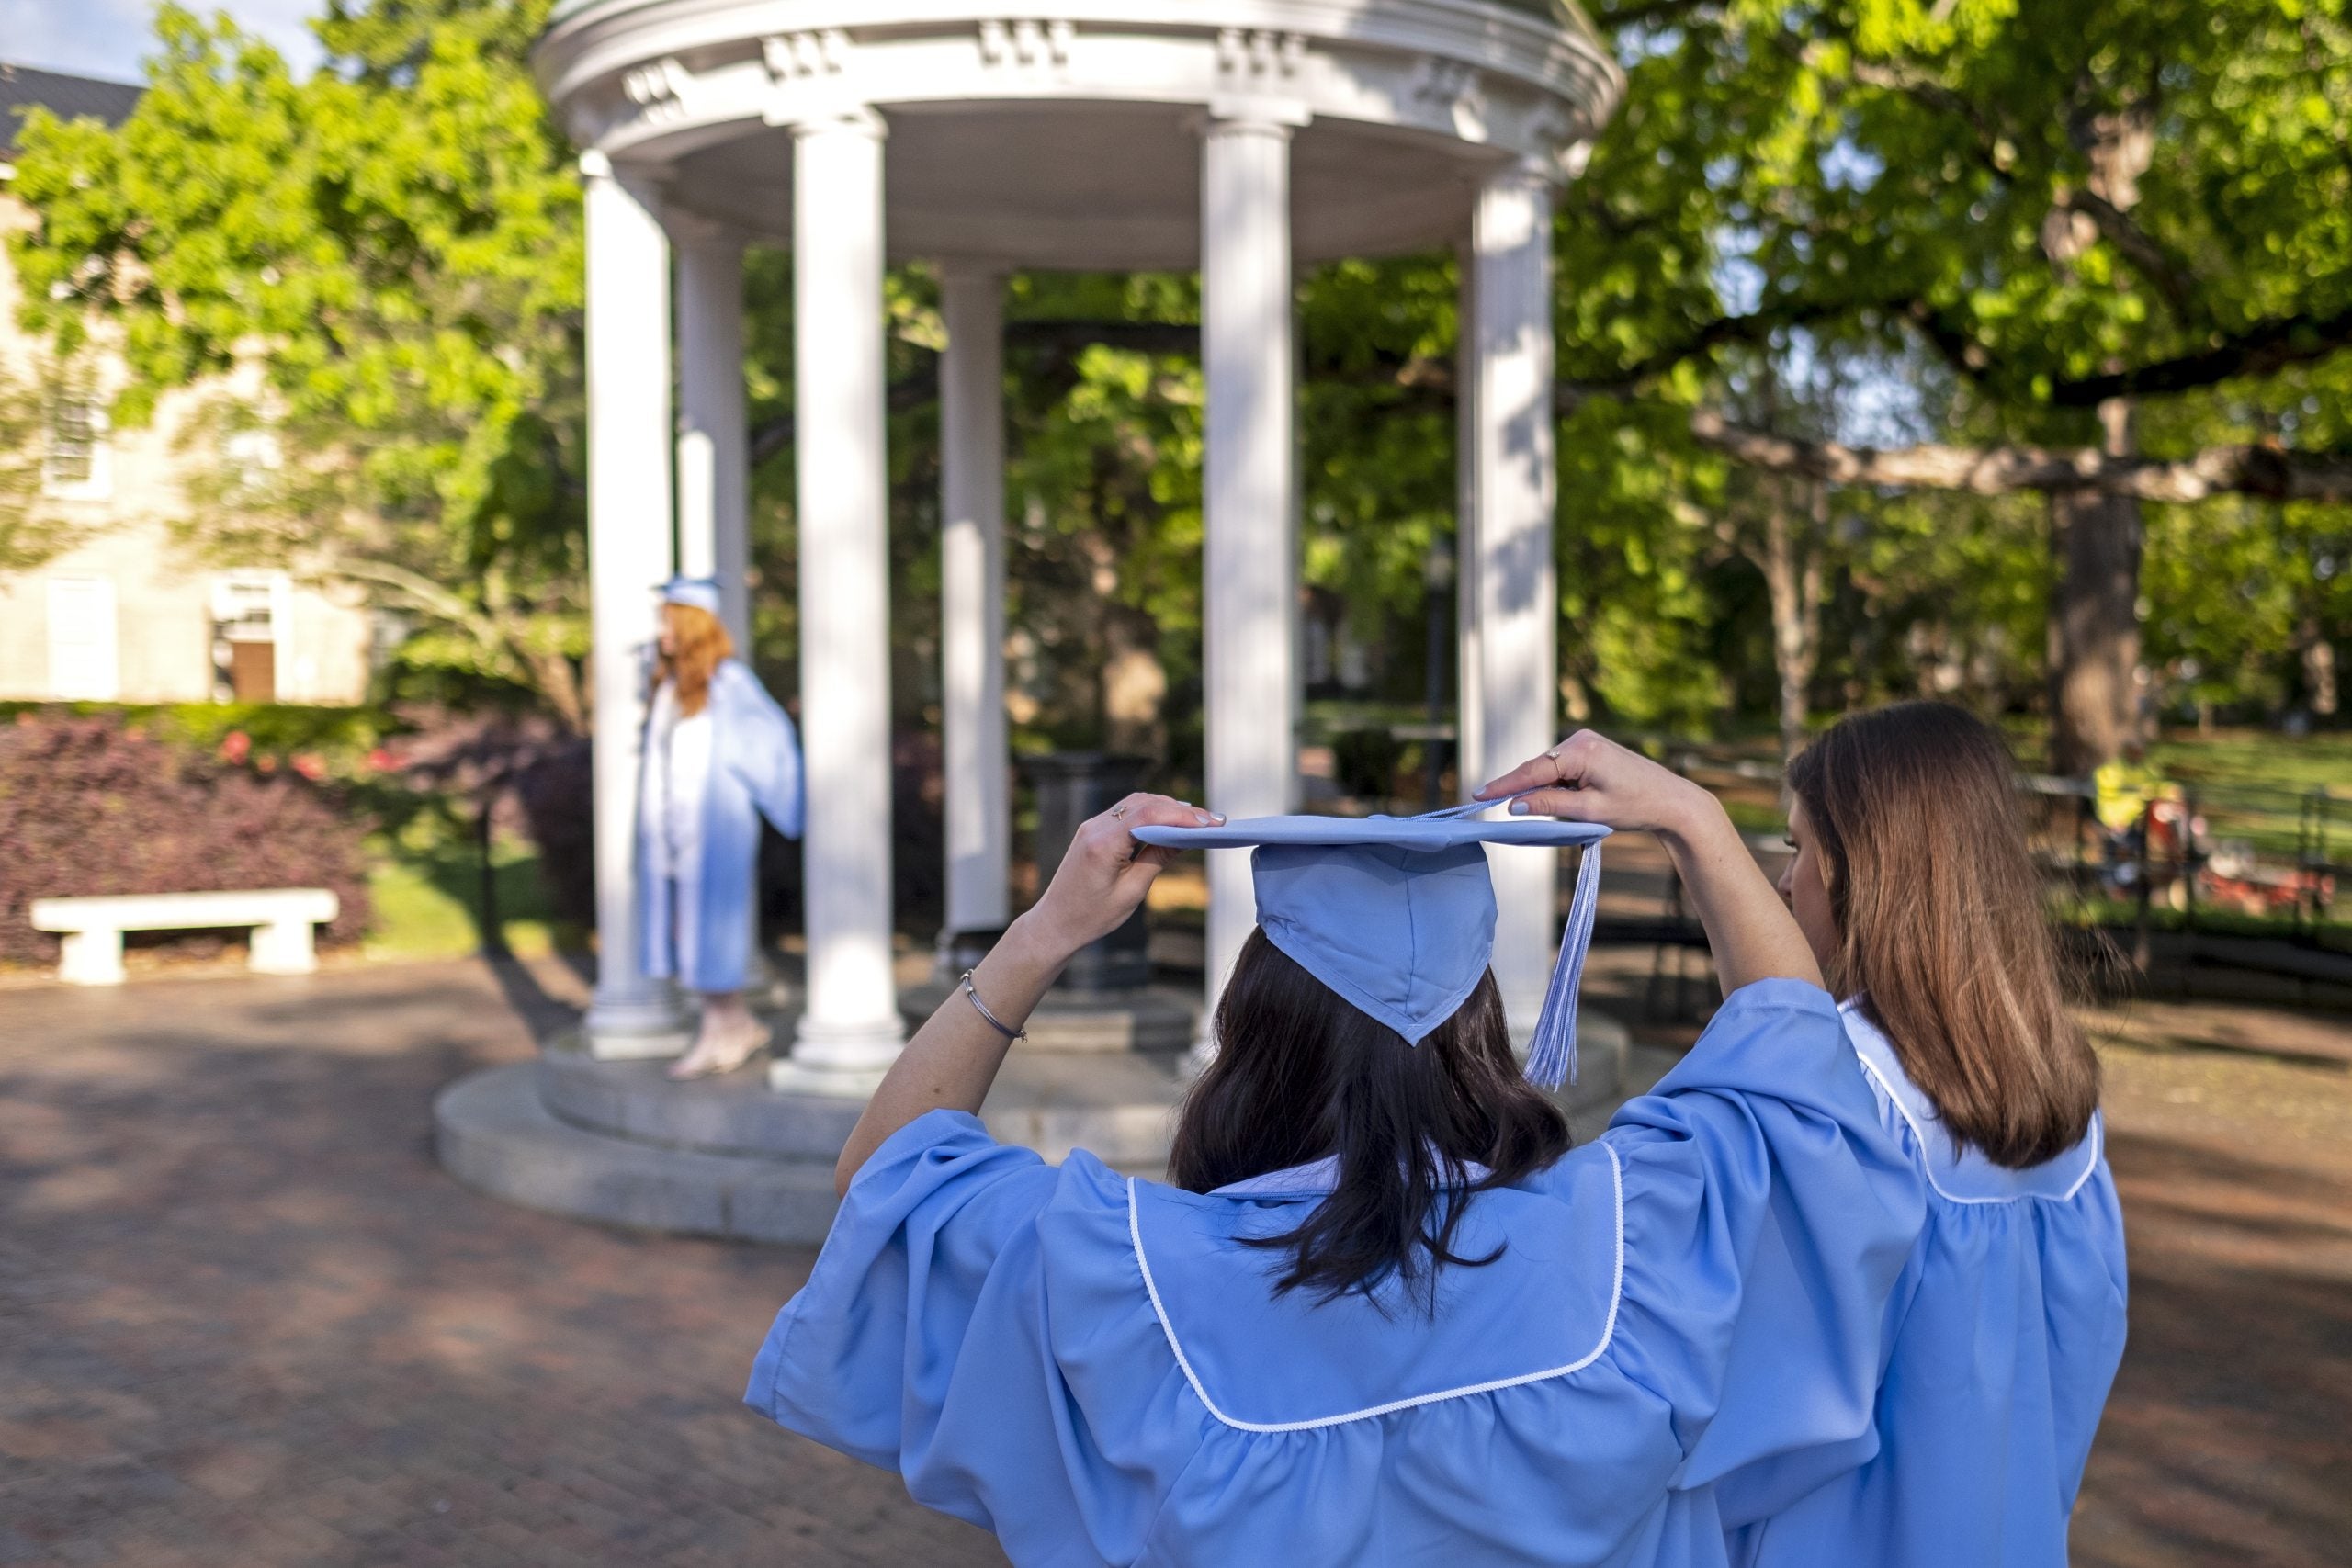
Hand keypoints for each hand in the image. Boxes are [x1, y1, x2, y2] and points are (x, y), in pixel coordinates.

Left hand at [1020, 794, 1222, 961]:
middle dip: (1181, 810)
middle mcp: (1095, 827)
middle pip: (1145, 803)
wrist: (1055, 923)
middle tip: (1213, 821)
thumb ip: (1157, 859)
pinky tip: (1171, 823)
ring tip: (1198, 821)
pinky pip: (1126, 813)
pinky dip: (1151, 814)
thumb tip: (1185, 838)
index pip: (1149, 815)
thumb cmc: (1092, 916)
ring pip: (1136, 803)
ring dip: (1167, 808)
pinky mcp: (1093, 830)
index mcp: (1103, 844)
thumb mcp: (1132, 892)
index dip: (1184, 816)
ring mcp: (1092, 825)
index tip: (1211, 823)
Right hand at [1476, 730, 1722, 844]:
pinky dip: (1553, 785)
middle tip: (1485, 803)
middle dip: (1517, 787)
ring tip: (1536, 808)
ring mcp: (1587, 743)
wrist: (1672, 801)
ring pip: (1548, 769)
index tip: (1477, 795)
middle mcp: (1581, 739)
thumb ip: (1551, 804)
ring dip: (1539, 789)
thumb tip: (1515, 805)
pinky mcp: (1591, 751)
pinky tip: (1554, 801)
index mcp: (1581, 750)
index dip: (1503, 785)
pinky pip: (1561, 769)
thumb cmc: (1636, 806)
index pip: (1532, 770)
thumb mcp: (1590, 810)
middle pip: (1537, 767)